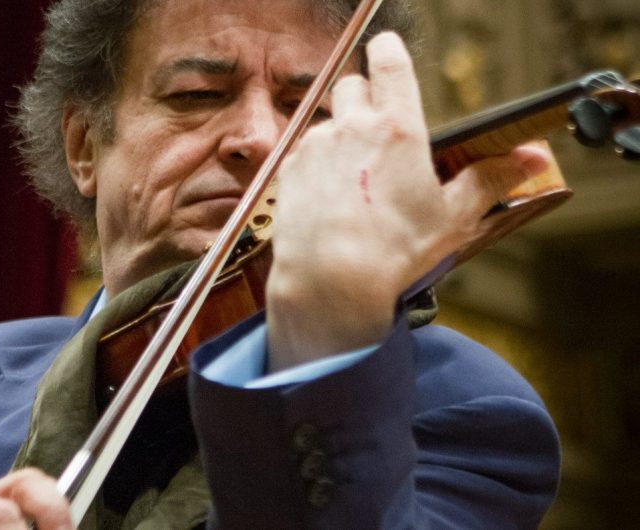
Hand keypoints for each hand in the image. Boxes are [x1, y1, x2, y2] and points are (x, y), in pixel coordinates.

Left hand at [265, 32, 548, 369]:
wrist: (329, 282)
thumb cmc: (393, 251)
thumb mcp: (452, 217)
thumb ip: (490, 179)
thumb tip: (532, 159)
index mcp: (395, 128)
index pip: (389, 60)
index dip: (388, 50)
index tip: (390, 53)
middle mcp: (350, 127)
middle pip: (352, 86)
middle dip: (365, 98)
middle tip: (381, 134)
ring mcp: (315, 147)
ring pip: (328, 123)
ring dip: (341, 137)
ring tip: (358, 179)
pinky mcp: (289, 171)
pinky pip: (304, 153)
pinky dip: (317, 166)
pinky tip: (332, 198)